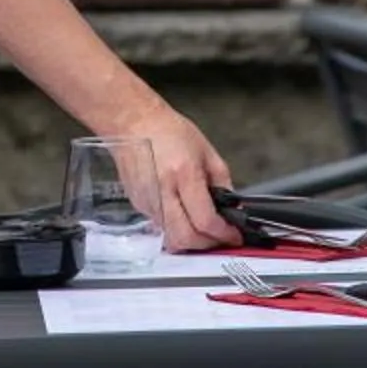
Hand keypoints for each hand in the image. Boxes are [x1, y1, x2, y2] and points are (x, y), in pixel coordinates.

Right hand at [130, 103, 238, 249]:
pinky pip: (161, 228)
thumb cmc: (168, 131)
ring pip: (172, 238)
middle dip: (208, 244)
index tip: (233, 235)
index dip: (224, 233)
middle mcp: (163, 191)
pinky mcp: (139, 206)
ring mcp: (148, 201)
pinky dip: (177, 229)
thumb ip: (223, 183)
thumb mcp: (207, 152)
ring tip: (204, 228)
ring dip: (192, 240)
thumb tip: (232, 209)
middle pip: (186, 238)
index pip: (205, 220)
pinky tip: (184, 215)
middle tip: (221, 237)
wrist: (133, 123)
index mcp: (184, 174)